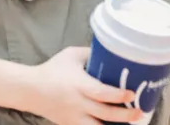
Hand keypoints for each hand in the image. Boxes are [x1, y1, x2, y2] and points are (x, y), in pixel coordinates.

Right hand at [28, 47, 142, 124]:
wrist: (30, 90)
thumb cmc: (52, 70)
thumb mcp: (71, 56)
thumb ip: (90, 54)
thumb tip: (111, 51)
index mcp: (78, 85)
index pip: (100, 92)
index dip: (117, 95)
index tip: (131, 94)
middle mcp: (78, 103)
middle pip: (104, 113)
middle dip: (124, 115)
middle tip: (140, 112)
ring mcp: (74, 118)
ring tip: (132, 124)